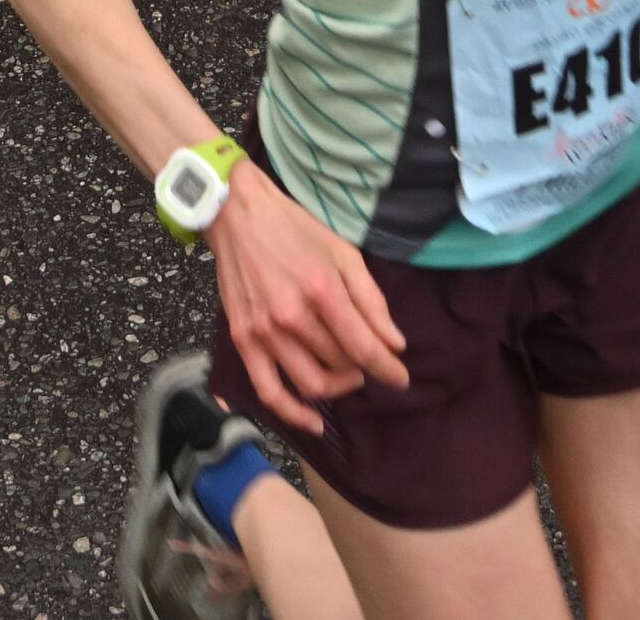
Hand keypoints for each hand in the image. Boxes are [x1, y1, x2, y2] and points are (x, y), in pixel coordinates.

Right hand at [200, 169, 413, 433]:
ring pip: (311, 384)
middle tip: (369, 360)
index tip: (402, 379)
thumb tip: (394, 343)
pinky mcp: (243, 341)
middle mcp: (291, 317)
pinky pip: (269, 392)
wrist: (238, 216)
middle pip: (340, 365)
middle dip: (363, 370)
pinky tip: (314, 423)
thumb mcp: (343, 253)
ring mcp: (264, 332)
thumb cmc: (295, 230)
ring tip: (347, 374)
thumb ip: (372, 300)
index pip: (363, 347)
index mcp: (321, 290)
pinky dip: (293, 414)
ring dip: (337, 387)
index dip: (388, 369)